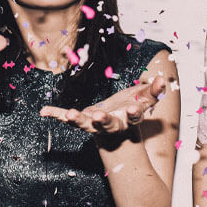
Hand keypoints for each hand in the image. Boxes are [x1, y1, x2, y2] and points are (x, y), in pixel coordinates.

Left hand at [40, 75, 166, 134]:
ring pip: (87, 125)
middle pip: (108, 125)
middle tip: (99, 116)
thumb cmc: (130, 108)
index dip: (134, 113)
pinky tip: (43, 111)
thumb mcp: (144, 99)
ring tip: (70, 115)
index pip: (134, 117)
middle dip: (103, 121)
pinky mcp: (82, 121)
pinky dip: (56, 114)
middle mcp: (112, 125)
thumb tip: (163, 80)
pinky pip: (67, 118)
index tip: (133, 108)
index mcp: (129, 119)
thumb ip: (154, 90)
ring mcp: (95, 125)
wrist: (116, 126)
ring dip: (78, 120)